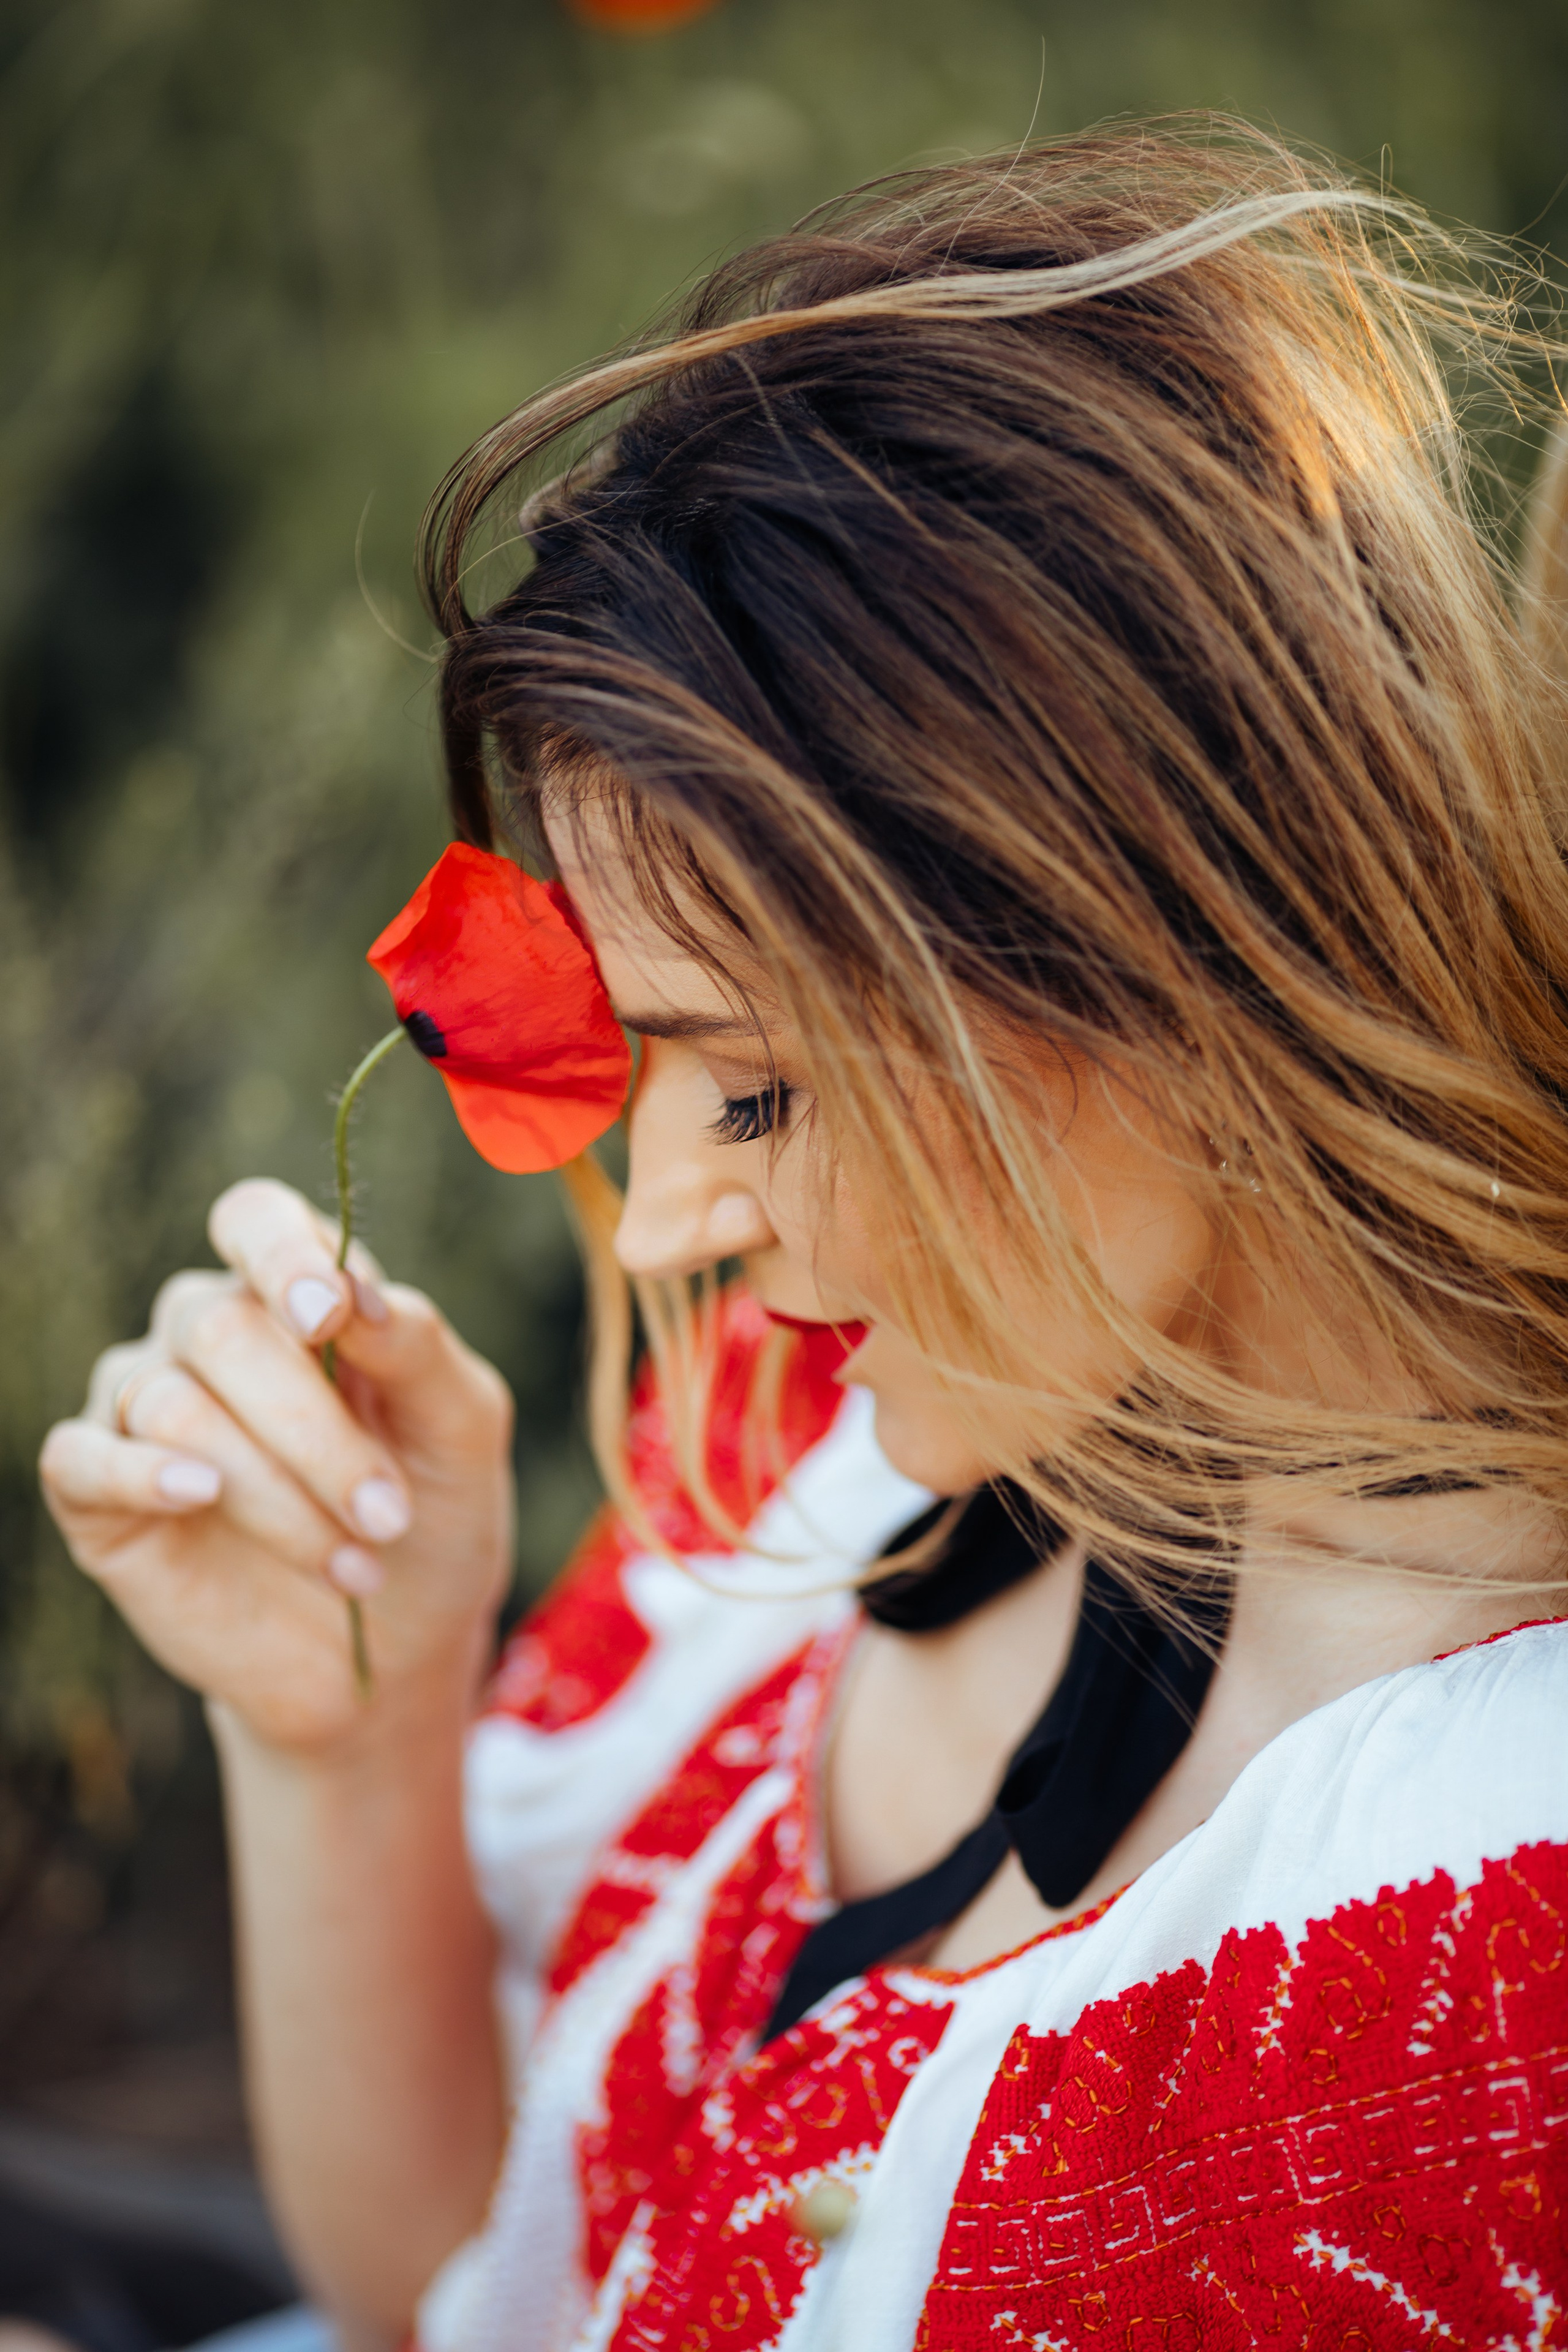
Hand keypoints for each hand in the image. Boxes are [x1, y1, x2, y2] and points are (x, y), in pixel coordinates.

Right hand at [39, 1179, 513, 1755]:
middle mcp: (206, 1332)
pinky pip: (84, 1456)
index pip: (257, 1221)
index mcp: (294, 1295)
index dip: (282, 1254)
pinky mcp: (96, 1492)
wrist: (390, 1652)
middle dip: (315, 1427)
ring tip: (355, 1564)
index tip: (329, 1313)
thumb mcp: (461, 1430)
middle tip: (389, 1515)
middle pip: (223, 1326)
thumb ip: (418, 1347)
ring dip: (275, 1489)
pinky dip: (142, 1472)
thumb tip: (355, 1293)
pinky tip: (199, 1494)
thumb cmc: (430, 1519)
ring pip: (176, 1404)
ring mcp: (144, 1408)